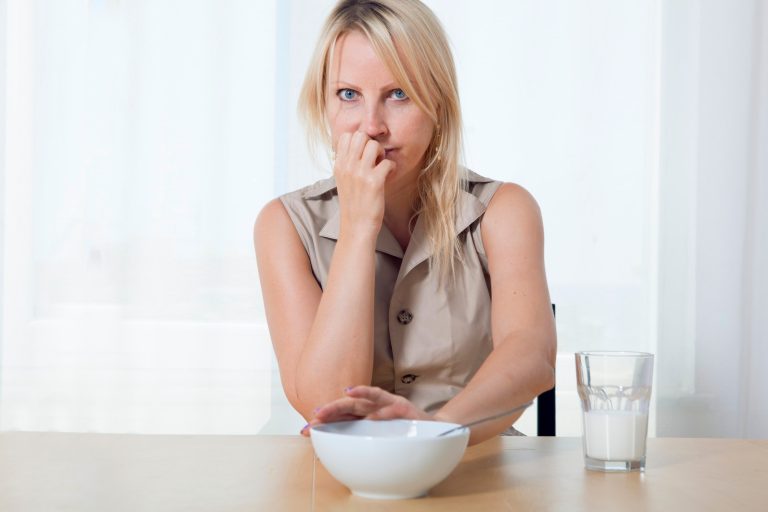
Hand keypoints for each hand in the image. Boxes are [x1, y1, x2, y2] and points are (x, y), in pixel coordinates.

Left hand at [300, 386, 430, 435]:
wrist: (434, 430)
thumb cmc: (403, 434)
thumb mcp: (379, 439)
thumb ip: (361, 440)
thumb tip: (337, 452)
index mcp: (366, 416)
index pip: (341, 416)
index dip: (323, 421)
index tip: (305, 429)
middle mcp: (374, 407)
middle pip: (348, 405)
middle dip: (330, 410)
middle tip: (314, 416)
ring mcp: (388, 405)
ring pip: (366, 400)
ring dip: (350, 402)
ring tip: (335, 404)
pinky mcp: (404, 407)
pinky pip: (391, 407)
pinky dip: (381, 410)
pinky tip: (371, 414)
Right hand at [333, 131, 395, 238]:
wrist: (356, 227)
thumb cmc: (353, 204)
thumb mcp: (343, 181)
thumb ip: (347, 163)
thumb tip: (358, 147)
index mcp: (339, 165)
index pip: (347, 136)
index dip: (359, 141)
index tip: (364, 154)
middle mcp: (348, 167)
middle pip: (361, 136)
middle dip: (371, 144)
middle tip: (375, 159)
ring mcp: (360, 174)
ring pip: (374, 145)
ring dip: (382, 154)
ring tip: (381, 166)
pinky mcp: (374, 182)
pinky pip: (387, 162)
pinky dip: (391, 167)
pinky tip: (388, 176)